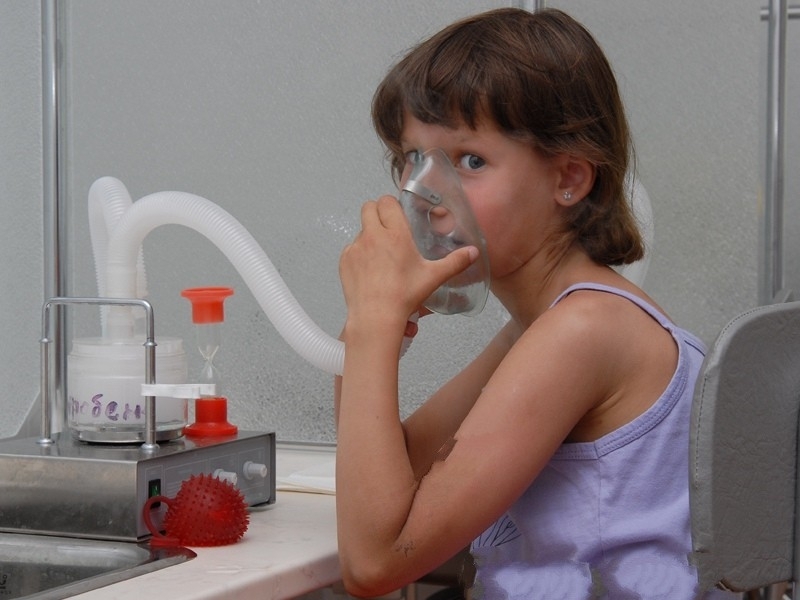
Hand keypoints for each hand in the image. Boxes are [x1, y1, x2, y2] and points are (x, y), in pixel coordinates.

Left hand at [340, 196, 477, 330]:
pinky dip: (359, 254)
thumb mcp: (433, 277)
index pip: (387, 202)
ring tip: (382, 256)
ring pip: (360, 229)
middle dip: (377, 213)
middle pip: (368, 207)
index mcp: (395, 234)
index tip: (398, 216)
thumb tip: (473, 253)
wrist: (376, 317)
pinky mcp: (345, 261)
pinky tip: (371, 270)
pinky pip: (351, 248)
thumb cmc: (404, 296)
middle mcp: (373, 235)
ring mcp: (356, 247)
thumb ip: (455, 262)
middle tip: (388, 230)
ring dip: (369, 235)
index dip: (392, 206)